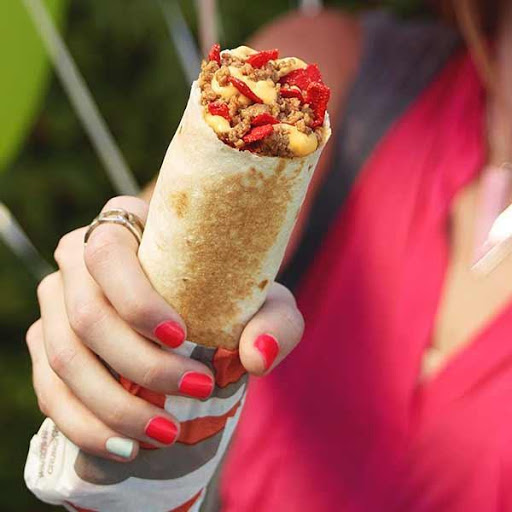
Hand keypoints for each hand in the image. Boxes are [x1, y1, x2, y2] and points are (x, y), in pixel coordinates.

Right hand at [26, 196, 303, 461]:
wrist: (197, 308)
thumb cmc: (227, 294)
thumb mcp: (264, 301)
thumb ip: (275, 322)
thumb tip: (256, 358)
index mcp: (122, 227)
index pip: (108, 255)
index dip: (136, 300)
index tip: (183, 337)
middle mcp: (77, 260)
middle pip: (87, 315)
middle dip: (141, 365)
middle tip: (199, 391)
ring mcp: (55, 303)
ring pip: (65, 359)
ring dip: (114, 406)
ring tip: (167, 432)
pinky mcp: (46, 344)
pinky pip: (49, 391)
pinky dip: (85, 425)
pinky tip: (127, 446)